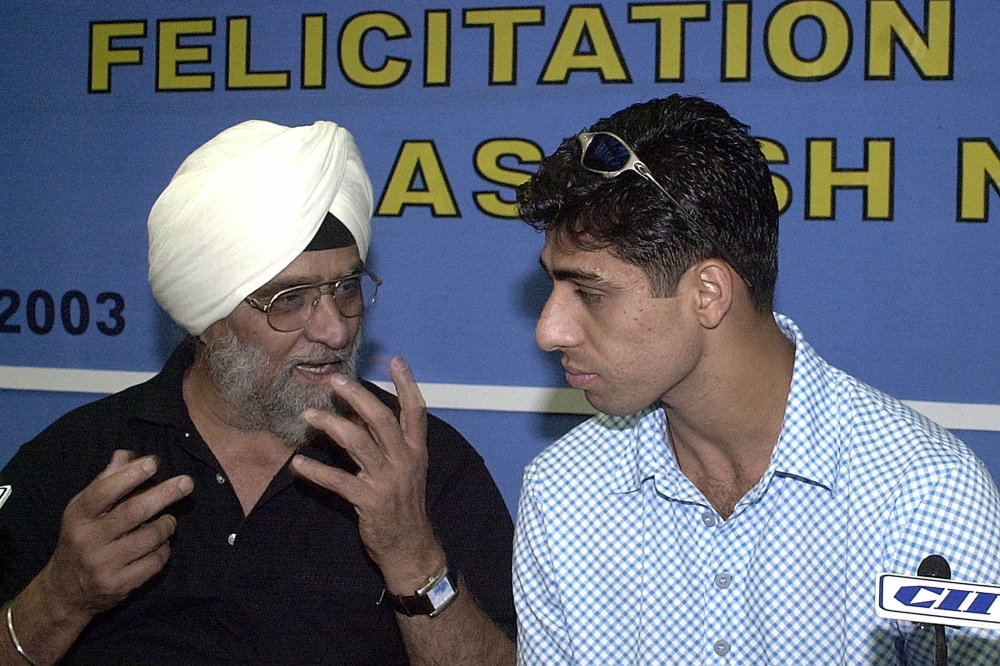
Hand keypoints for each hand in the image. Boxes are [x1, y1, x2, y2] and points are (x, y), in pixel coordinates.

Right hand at [38, 450, 193, 620]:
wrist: (66, 590)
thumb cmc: (82, 538)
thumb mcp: (84, 510)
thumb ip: (106, 482)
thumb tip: (126, 454)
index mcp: (77, 517)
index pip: (103, 492)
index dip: (129, 476)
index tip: (153, 462)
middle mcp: (88, 541)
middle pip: (133, 512)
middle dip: (164, 494)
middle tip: (186, 482)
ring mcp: (103, 565)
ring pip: (150, 537)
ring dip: (167, 524)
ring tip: (168, 519)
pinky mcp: (119, 585)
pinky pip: (155, 561)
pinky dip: (165, 548)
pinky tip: (160, 544)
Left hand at [291, 356, 444, 591]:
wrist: (410, 546)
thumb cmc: (403, 503)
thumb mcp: (406, 469)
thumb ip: (389, 442)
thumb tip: (362, 413)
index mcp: (416, 450)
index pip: (416, 411)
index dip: (408, 384)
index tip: (397, 360)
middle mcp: (405, 461)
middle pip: (381, 419)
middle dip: (357, 396)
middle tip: (335, 380)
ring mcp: (387, 481)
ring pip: (358, 443)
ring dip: (330, 425)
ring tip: (308, 415)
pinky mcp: (369, 501)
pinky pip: (338, 480)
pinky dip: (315, 471)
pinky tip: (298, 464)